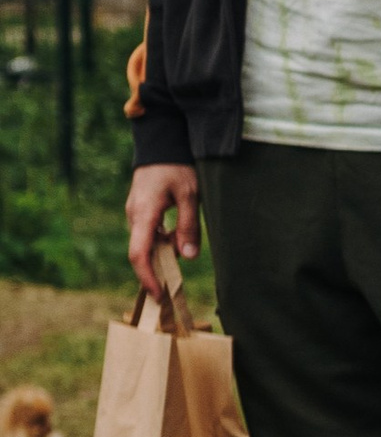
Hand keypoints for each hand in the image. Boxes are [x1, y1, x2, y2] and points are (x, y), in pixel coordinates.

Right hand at [125, 164, 199, 291]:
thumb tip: (187, 257)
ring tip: (178, 270)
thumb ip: (188, 226)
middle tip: (171, 292)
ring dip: (160, 258)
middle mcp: (134, 215)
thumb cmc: (177, 165)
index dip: (147, 278)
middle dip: (154, 273)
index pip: (139, 254)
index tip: (158, 294)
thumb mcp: (190, 194)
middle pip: (141, 253)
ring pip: (145, 244)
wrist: (161, 141)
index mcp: (144, 214)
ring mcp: (135, 212)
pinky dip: (160, 244)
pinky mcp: (141, 210)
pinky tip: (176, 246)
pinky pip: (148, 234)